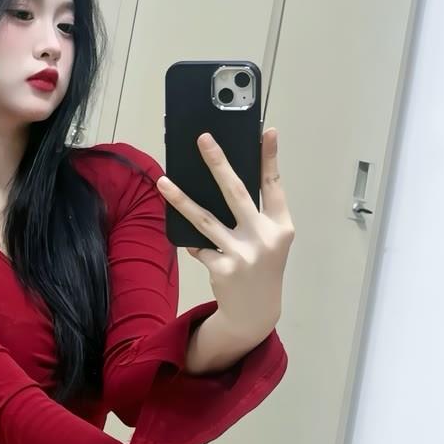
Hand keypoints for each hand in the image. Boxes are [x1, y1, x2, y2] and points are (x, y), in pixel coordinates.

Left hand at [156, 127, 293, 337]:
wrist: (256, 312)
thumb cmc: (261, 266)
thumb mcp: (269, 240)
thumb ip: (255, 214)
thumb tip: (222, 179)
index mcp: (281, 226)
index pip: (274, 185)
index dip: (270, 157)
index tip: (267, 130)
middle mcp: (264, 238)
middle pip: (236, 192)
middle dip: (218, 162)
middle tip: (203, 139)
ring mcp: (243, 254)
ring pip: (205, 219)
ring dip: (181, 199)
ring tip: (163, 182)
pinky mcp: (223, 268)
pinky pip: (198, 245)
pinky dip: (194, 243)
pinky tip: (191, 243)